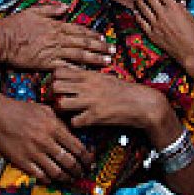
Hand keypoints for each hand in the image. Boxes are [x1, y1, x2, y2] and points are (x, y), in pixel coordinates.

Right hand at [0, 2, 112, 70]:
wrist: (1, 38)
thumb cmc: (15, 25)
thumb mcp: (34, 11)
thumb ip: (51, 9)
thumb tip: (65, 6)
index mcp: (56, 25)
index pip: (79, 30)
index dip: (93, 35)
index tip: (104, 38)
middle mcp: (58, 38)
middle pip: (84, 43)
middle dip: (100, 47)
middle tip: (112, 51)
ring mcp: (53, 51)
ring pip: (79, 55)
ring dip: (95, 58)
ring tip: (107, 62)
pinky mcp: (46, 63)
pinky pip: (65, 67)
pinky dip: (77, 70)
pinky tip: (87, 74)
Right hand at [0, 92, 90, 182]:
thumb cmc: (19, 109)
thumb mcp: (44, 110)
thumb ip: (59, 122)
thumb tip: (72, 134)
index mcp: (53, 127)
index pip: (77, 147)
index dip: (87, 158)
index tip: (90, 163)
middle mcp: (45, 141)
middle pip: (69, 162)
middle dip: (79, 171)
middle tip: (82, 174)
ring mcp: (33, 153)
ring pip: (57, 172)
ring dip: (66, 178)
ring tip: (69, 179)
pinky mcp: (21, 161)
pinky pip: (40, 175)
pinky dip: (49, 179)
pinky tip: (52, 178)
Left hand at [51, 66, 174, 139]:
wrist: (142, 103)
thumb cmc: (123, 90)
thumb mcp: (104, 77)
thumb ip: (87, 76)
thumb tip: (71, 76)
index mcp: (89, 74)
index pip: (59, 71)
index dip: (53, 79)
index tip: (55, 87)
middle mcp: (87, 86)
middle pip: (55, 86)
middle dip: (51, 95)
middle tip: (54, 101)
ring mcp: (91, 101)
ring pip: (61, 103)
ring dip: (60, 110)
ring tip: (66, 113)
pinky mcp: (96, 116)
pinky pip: (74, 122)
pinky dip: (74, 124)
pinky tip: (80, 122)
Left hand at [130, 0, 193, 91]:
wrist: (190, 52)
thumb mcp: (190, 17)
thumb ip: (182, 8)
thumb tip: (179, 1)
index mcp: (173, 7)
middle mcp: (162, 14)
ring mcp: (155, 24)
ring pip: (143, 9)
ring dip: (139, 1)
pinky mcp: (152, 34)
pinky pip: (142, 23)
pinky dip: (137, 16)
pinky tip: (135, 12)